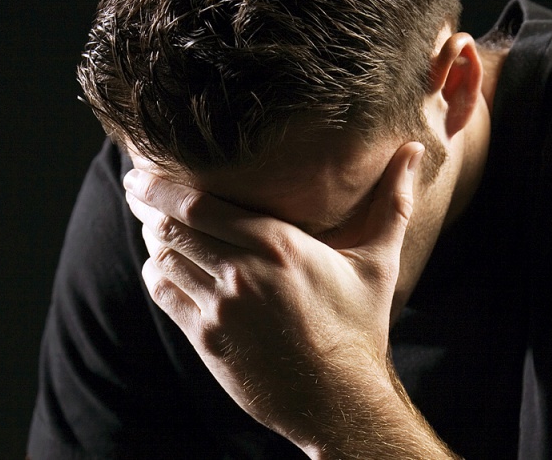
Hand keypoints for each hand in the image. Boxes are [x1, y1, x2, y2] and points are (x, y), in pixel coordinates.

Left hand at [124, 142, 424, 451]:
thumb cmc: (358, 327)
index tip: (142, 172)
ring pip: (165, 258)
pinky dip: (158, 275)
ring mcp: (222, 308)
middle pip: (174, 226)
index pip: (201, 204)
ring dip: (155, 239)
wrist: (339, 398)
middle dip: (148, 205)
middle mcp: (243, 272)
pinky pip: (165, 295)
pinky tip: (163, 268)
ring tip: (151, 225)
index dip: (163, 186)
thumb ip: (392, 203)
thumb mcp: (378, 262)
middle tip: (135, 189)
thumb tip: (416, 152)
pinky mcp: (208, 339)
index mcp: (279, 245)